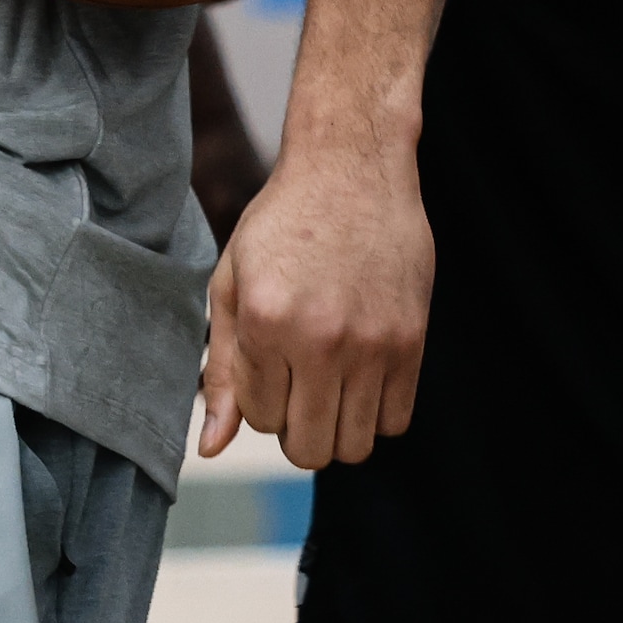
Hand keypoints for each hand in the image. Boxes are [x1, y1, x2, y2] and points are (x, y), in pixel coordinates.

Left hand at [197, 136, 429, 463]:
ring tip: (326, 378)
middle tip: (294, 385)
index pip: (260, 419)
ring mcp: (374, 345)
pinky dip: (374, 412)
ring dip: (335, 425)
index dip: (258, 400)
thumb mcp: (231, 288)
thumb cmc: (280, 228)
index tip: (265, 364)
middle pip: (310, 449)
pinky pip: (396, 422)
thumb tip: (209, 448)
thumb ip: (222, 371)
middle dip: (295, 429)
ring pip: (355, 446)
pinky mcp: (414, 344)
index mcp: (266, 323)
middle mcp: (322, 341)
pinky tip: (358, 373)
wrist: (351, 173)